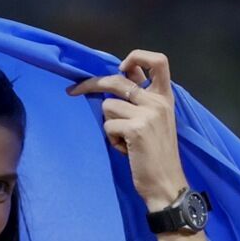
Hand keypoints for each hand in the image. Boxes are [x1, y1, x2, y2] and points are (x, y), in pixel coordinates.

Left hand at [66, 50, 187, 207]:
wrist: (166, 184)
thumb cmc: (156, 156)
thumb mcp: (155, 122)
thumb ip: (140, 101)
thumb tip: (115, 81)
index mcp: (165, 97)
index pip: (158, 61)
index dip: (137, 57)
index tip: (121, 67)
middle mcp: (158, 101)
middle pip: (117, 79)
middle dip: (90, 84)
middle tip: (73, 91)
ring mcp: (148, 113)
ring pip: (107, 106)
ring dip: (109, 125)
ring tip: (124, 141)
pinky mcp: (136, 128)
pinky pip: (108, 125)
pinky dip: (112, 139)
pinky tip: (125, 150)